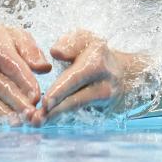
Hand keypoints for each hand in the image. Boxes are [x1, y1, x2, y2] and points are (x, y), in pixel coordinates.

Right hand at [0, 26, 50, 123]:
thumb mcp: (9, 36)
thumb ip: (30, 49)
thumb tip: (45, 68)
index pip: (13, 67)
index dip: (27, 83)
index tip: (39, 96)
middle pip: (3, 88)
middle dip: (21, 103)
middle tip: (35, 115)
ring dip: (11, 115)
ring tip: (24, 122)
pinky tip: (11, 123)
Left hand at [32, 30, 146, 125]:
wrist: (124, 74)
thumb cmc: (96, 54)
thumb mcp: (84, 39)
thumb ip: (68, 43)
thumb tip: (55, 52)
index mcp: (97, 61)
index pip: (75, 77)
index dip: (59, 91)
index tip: (45, 102)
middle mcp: (104, 83)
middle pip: (77, 98)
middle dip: (55, 109)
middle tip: (37, 117)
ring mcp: (106, 99)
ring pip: (77, 109)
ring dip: (56, 116)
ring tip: (37, 122)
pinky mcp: (104, 112)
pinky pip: (80, 115)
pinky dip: (62, 118)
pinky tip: (48, 120)